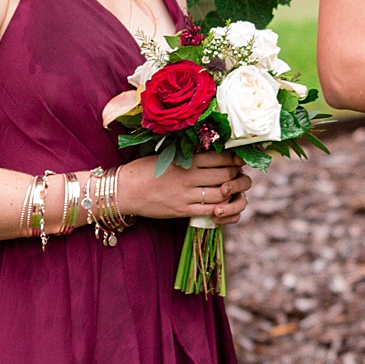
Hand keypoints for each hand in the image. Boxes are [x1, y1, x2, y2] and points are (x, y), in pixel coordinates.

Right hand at [118, 148, 253, 226]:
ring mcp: (186, 196)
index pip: (219, 158)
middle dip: (236, 175)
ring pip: (220, 195)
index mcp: (185, 160)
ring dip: (232, 192)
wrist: (125, 190)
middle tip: (239, 173)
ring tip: (234, 188)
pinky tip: (224, 205)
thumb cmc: (145, 169)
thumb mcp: (168, 155)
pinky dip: (221, 209)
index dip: (233, 159)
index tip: (238, 159)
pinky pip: (208, 212)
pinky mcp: (182, 211)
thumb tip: (212, 151)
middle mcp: (188, 177)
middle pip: (224, 176)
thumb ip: (189, 154)